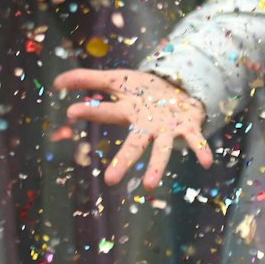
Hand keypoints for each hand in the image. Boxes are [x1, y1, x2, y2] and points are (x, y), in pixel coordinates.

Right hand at [57, 67, 211, 188]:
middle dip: (123, 162)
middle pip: (133, 145)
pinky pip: (195, 139)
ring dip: (158, 165)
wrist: (178, 89)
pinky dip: (201, 150)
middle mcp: (146, 126)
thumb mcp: (117, 79)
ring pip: (162, 149)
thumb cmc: (144, 90)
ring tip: (152, 184)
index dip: (90, 110)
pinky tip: (208, 163)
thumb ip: (87, 80)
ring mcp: (167, 129)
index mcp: (128, 112)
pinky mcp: (188, 126)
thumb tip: (56, 82)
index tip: (72, 110)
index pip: (106, 111)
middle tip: (110, 181)